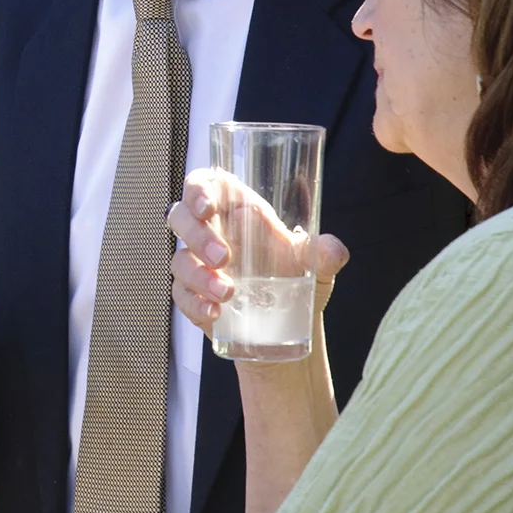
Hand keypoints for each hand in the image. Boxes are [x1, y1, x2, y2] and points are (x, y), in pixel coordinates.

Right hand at [167, 168, 348, 335]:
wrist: (288, 328)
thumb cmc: (295, 281)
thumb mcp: (315, 264)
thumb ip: (324, 254)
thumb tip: (333, 250)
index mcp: (237, 211)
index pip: (204, 185)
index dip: (197, 190)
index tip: (207, 207)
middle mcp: (213, 234)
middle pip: (182, 218)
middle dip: (197, 234)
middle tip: (223, 257)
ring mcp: (199, 265)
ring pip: (180, 259)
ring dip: (199, 275)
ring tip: (228, 293)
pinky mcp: (193, 296)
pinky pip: (181, 295)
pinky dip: (195, 303)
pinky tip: (215, 312)